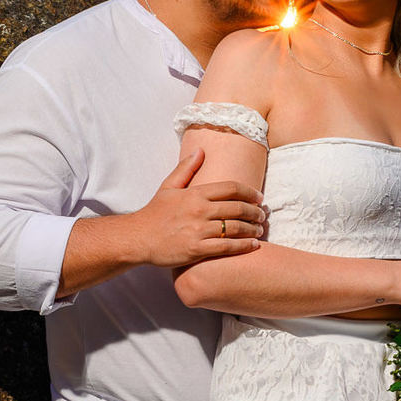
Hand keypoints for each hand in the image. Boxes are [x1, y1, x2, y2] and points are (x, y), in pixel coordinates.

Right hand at [129, 150, 266, 266]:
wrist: (138, 238)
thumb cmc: (154, 213)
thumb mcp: (168, 186)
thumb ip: (186, 168)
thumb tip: (200, 150)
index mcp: (195, 194)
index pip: (231, 188)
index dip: (249, 192)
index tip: (259, 197)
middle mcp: (199, 210)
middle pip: (238, 207)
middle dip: (255, 211)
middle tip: (263, 215)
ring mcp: (199, 230)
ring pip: (236, 227)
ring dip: (253, 228)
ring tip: (260, 229)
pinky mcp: (197, 249)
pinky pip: (227, 247)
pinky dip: (244, 245)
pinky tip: (254, 244)